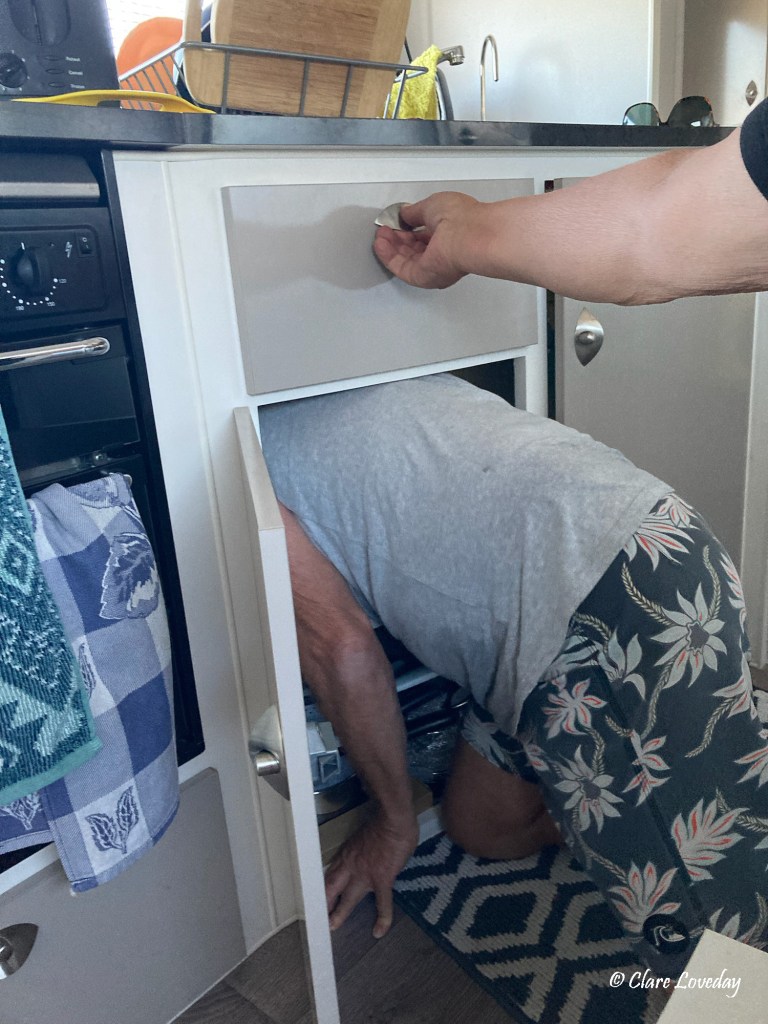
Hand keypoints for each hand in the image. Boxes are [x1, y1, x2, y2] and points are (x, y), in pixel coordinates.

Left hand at [325, 811, 417, 938]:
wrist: (394, 820)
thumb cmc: (383, 822)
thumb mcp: (364, 835)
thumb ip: (363, 849)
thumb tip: (369, 857)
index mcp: (347, 854)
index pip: (331, 874)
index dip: (324, 887)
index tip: (319, 897)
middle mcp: (351, 867)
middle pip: (333, 888)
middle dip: (325, 903)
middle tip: (317, 917)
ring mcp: (365, 875)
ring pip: (350, 899)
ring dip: (341, 913)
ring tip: (334, 926)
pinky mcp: (382, 880)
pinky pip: (382, 903)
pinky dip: (381, 918)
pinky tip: (379, 931)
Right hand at [372, 191, 478, 288]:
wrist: (469, 237)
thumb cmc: (461, 218)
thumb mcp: (432, 205)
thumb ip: (415, 211)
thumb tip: (405, 213)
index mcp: (450, 235)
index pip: (425, 235)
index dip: (408, 228)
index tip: (395, 222)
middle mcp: (443, 253)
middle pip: (414, 249)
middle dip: (397, 238)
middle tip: (384, 229)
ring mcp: (434, 267)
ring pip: (406, 259)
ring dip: (390, 247)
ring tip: (380, 235)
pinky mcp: (424, 277)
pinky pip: (401, 268)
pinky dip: (388, 257)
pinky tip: (380, 244)